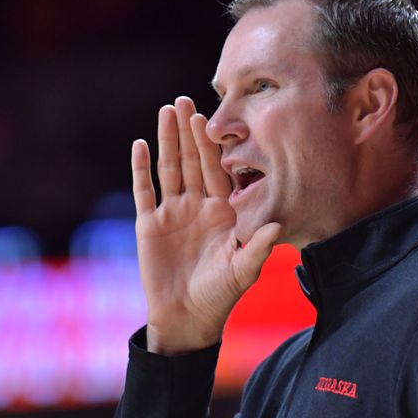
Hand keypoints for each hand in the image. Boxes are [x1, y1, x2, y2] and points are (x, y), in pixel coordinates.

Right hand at [131, 96, 280, 353]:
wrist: (187, 318)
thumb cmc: (220, 296)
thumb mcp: (242, 271)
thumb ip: (257, 248)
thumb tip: (278, 227)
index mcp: (221, 212)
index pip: (215, 170)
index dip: (210, 145)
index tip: (208, 119)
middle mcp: (197, 207)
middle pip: (191, 161)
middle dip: (187, 131)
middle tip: (184, 99)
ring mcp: (172, 214)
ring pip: (168, 169)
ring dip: (166, 141)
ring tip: (165, 111)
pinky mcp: (149, 225)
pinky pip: (145, 192)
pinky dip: (141, 169)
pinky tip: (139, 144)